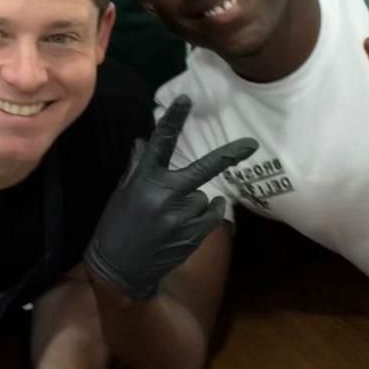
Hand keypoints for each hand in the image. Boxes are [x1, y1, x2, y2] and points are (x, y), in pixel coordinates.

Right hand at [84, 96, 255, 299]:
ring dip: (193, 201)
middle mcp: (165, 194)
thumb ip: (137, 167)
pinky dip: (206, 214)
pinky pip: (212, 214)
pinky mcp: (193, 235)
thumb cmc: (116, 227)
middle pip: (203, 168)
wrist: (120, 270)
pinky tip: (187, 223)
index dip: (174, 119)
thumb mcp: (122, 193)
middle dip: (229, 156)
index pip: (161, 142)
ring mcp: (182, 217)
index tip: (186, 98)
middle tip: (252, 144)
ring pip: (203, 197)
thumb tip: (145, 142)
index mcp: (144, 180)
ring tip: (171, 218)